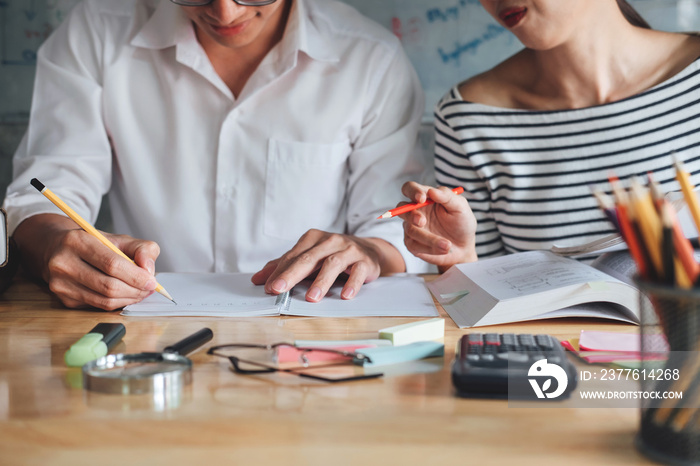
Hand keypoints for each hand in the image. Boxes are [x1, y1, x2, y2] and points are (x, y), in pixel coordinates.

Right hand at [14, 214, 159, 309]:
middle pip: (109, 286)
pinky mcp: (64, 299)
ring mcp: (60, 283)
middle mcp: (63, 263)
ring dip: (129, 299)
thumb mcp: (119, 238)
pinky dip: (117, 303)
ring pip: (104, 300)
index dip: (136, 276)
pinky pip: (98, 306)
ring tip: (141, 292)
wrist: (59, 249)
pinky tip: (125, 295)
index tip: (152, 281)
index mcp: (77, 241)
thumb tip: (149, 270)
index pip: (112, 264)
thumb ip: (142, 249)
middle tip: (149, 288)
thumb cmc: (94, 244)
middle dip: (135, 290)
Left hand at [251, 229, 404, 301]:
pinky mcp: (364, 261)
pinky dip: (351, 283)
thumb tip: (258, 279)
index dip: (279, 272)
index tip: (268, 287)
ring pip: (332, 264)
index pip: (293, 256)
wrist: (370, 250)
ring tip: (311, 298)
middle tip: (279, 289)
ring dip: (321, 282)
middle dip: (292, 274)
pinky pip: (357, 272)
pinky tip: (345, 295)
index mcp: (313, 238)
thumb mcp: (310, 257)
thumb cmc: (334, 254)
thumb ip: (285, 266)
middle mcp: (330, 241)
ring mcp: (349, 249)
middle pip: (309, 258)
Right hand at [400, 182, 477, 270]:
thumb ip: (447, 196)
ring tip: (447, 245)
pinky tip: (443, 249)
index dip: (412, 191)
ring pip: (410, 229)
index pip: (410, 188)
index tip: (421, 198)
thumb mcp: (460, 207)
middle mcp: (415, 211)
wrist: (464, 247)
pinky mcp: (412, 243)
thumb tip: (432, 190)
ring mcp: (411, 227)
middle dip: (411, 215)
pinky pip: (413, 245)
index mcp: (425, 198)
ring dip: (429, 238)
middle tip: (422, 222)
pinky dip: (429, 248)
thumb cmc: (461, 224)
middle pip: (400, 208)